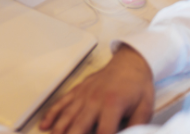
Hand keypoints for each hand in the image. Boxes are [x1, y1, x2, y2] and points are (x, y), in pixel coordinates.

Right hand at [40, 45, 154, 133]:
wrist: (130, 63)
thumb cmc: (137, 85)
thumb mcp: (145, 108)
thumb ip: (137, 126)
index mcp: (112, 104)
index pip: (104, 132)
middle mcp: (94, 100)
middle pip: (79, 125)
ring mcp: (83, 95)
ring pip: (66, 116)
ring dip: (59, 130)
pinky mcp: (77, 91)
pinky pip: (61, 103)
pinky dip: (51, 114)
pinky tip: (45, 125)